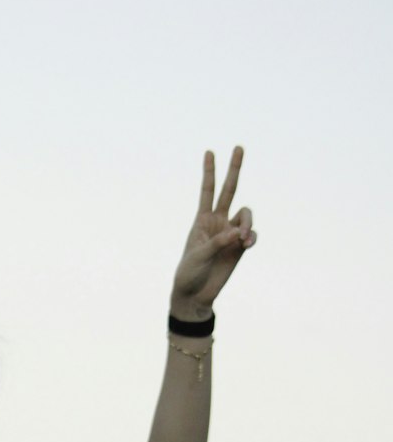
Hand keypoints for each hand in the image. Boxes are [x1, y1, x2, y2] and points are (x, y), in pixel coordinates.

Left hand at [171, 147, 255, 317]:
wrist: (195, 295)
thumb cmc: (190, 273)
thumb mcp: (199, 255)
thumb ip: (218, 242)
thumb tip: (239, 233)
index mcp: (202, 220)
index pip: (207, 191)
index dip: (209, 172)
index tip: (209, 152)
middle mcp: (218, 222)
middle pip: (229, 190)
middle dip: (234, 169)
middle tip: (239, 147)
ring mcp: (231, 233)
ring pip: (246, 215)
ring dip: (247, 222)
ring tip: (243, 237)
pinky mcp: (240, 247)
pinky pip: (252, 235)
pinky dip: (252, 236)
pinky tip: (247, 243)